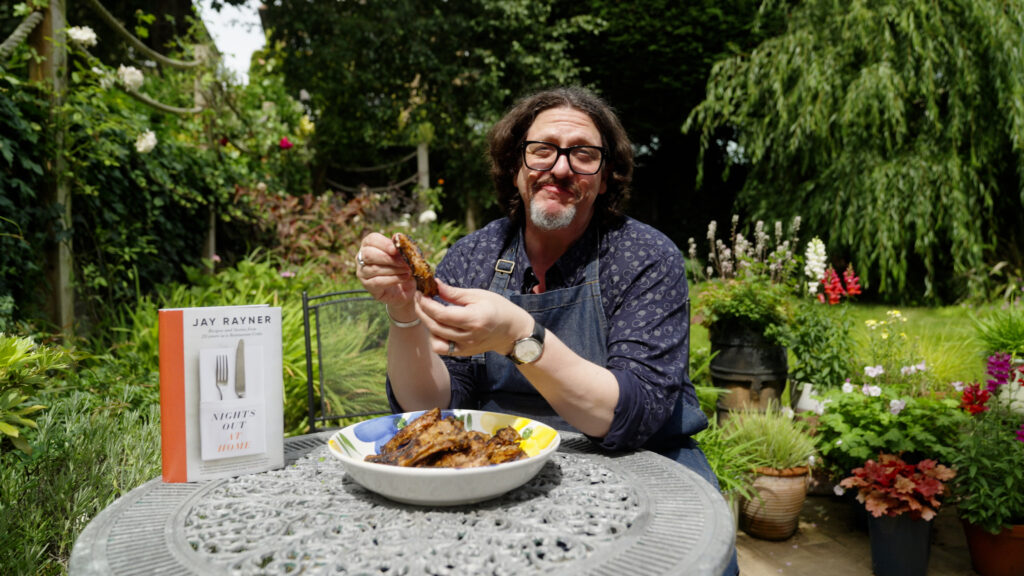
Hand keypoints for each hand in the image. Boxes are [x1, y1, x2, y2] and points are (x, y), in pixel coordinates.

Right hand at [355, 233, 417, 310]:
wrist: (404, 288)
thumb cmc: (402, 268)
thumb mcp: (404, 256)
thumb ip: (400, 246)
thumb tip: (396, 236)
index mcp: (369, 245)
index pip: (371, 240)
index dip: (384, 243)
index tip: (396, 249)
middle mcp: (362, 258)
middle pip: (368, 254)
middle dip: (387, 258)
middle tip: (404, 262)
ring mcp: (362, 272)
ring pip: (374, 269)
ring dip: (393, 269)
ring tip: (407, 270)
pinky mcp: (367, 285)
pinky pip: (377, 282)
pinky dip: (393, 279)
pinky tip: (404, 277)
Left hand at [416, 281, 533, 357]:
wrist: (512, 331)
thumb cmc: (498, 308)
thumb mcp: (478, 295)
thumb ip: (454, 293)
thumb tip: (435, 284)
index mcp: (474, 319)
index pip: (442, 314)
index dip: (427, 304)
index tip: (420, 293)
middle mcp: (469, 336)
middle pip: (435, 326)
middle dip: (422, 311)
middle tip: (419, 299)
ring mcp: (466, 347)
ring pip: (435, 339)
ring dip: (427, 325)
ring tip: (429, 311)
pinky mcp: (463, 353)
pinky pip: (442, 349)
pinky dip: (435, 337)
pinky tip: (437, 326)